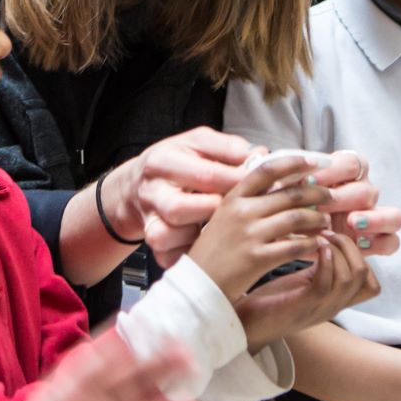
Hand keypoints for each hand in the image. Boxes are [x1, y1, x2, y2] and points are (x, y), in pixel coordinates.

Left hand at [0, 331, 202, 400]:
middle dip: (152, 356)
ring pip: (143, 391)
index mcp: (69, 385)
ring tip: (192, 367)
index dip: (114, 342)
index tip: (136, 327)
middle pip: (127, 370)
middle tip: (179, 344)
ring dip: (167, 379)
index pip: (93, 360)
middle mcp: (95, 394)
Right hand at [99, 128, 255, 268]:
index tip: (261, 184)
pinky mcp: (153, 243)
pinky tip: (207, 246)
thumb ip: (226, 147)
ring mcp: (149, 220)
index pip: (204, 174)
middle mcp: (152, 193)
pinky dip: (190, 255)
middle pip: (179, 209)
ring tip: (221, 229)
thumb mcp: (197, 143)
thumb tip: (258, 156)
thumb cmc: (176, 163)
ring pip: (169, 236)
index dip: (236, 182)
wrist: (139, 184)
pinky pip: (169, 257)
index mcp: (163, 162)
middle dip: (214, 212)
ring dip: (199, 237)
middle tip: (237, 210)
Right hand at [185, 154, 335, 299]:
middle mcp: (242, 212)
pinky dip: (311, 244)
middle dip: (316, 193)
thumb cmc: (213, 252)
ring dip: (317, 218)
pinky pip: (295, 246)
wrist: (199, 284)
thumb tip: (282, 187)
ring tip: (325, 221)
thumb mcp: (224, 218)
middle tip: (329, 196)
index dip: (293, 163)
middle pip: (289, 194)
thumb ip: (248, 202)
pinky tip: (317, 244)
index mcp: (233, 199)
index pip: (267, 170)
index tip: (312, 162)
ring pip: (297, 218)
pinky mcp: (258, 258)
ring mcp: (250, 235)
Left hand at [234, 230, 380, 345]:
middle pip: (365, 277)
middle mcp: (333, 307)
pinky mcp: (303, 307)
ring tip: (321, 237)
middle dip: (350, 247)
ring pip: (350, 277)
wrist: (244, 325)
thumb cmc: (270, 299)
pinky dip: (325, 261)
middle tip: (329, 233)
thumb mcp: (303, 280)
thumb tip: (330, 234)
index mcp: (336, 301)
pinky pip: (327, 284)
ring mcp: (320, 308)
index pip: (371, 284)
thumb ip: (321, 266)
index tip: (337, 239)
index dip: (361, 257)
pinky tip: (314, 248)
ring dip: (338, 250)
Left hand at [256, 150, 400, 257]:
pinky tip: (360, 243)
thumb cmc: (284, 217)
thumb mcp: (276, 197)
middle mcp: (362, 195)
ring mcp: (374, 219)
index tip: (309, 182)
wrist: (289, 248)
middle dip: (344, 196)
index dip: (333, 170)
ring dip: (375, 217)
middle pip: (367, 188)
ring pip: (392, 214)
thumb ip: (272, 179)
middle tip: (324, 205)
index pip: (350, 163)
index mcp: (344, 177)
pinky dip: (381, 241)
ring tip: (353, 223)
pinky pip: (392, 241)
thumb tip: (254, 158)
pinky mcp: (377, 242)